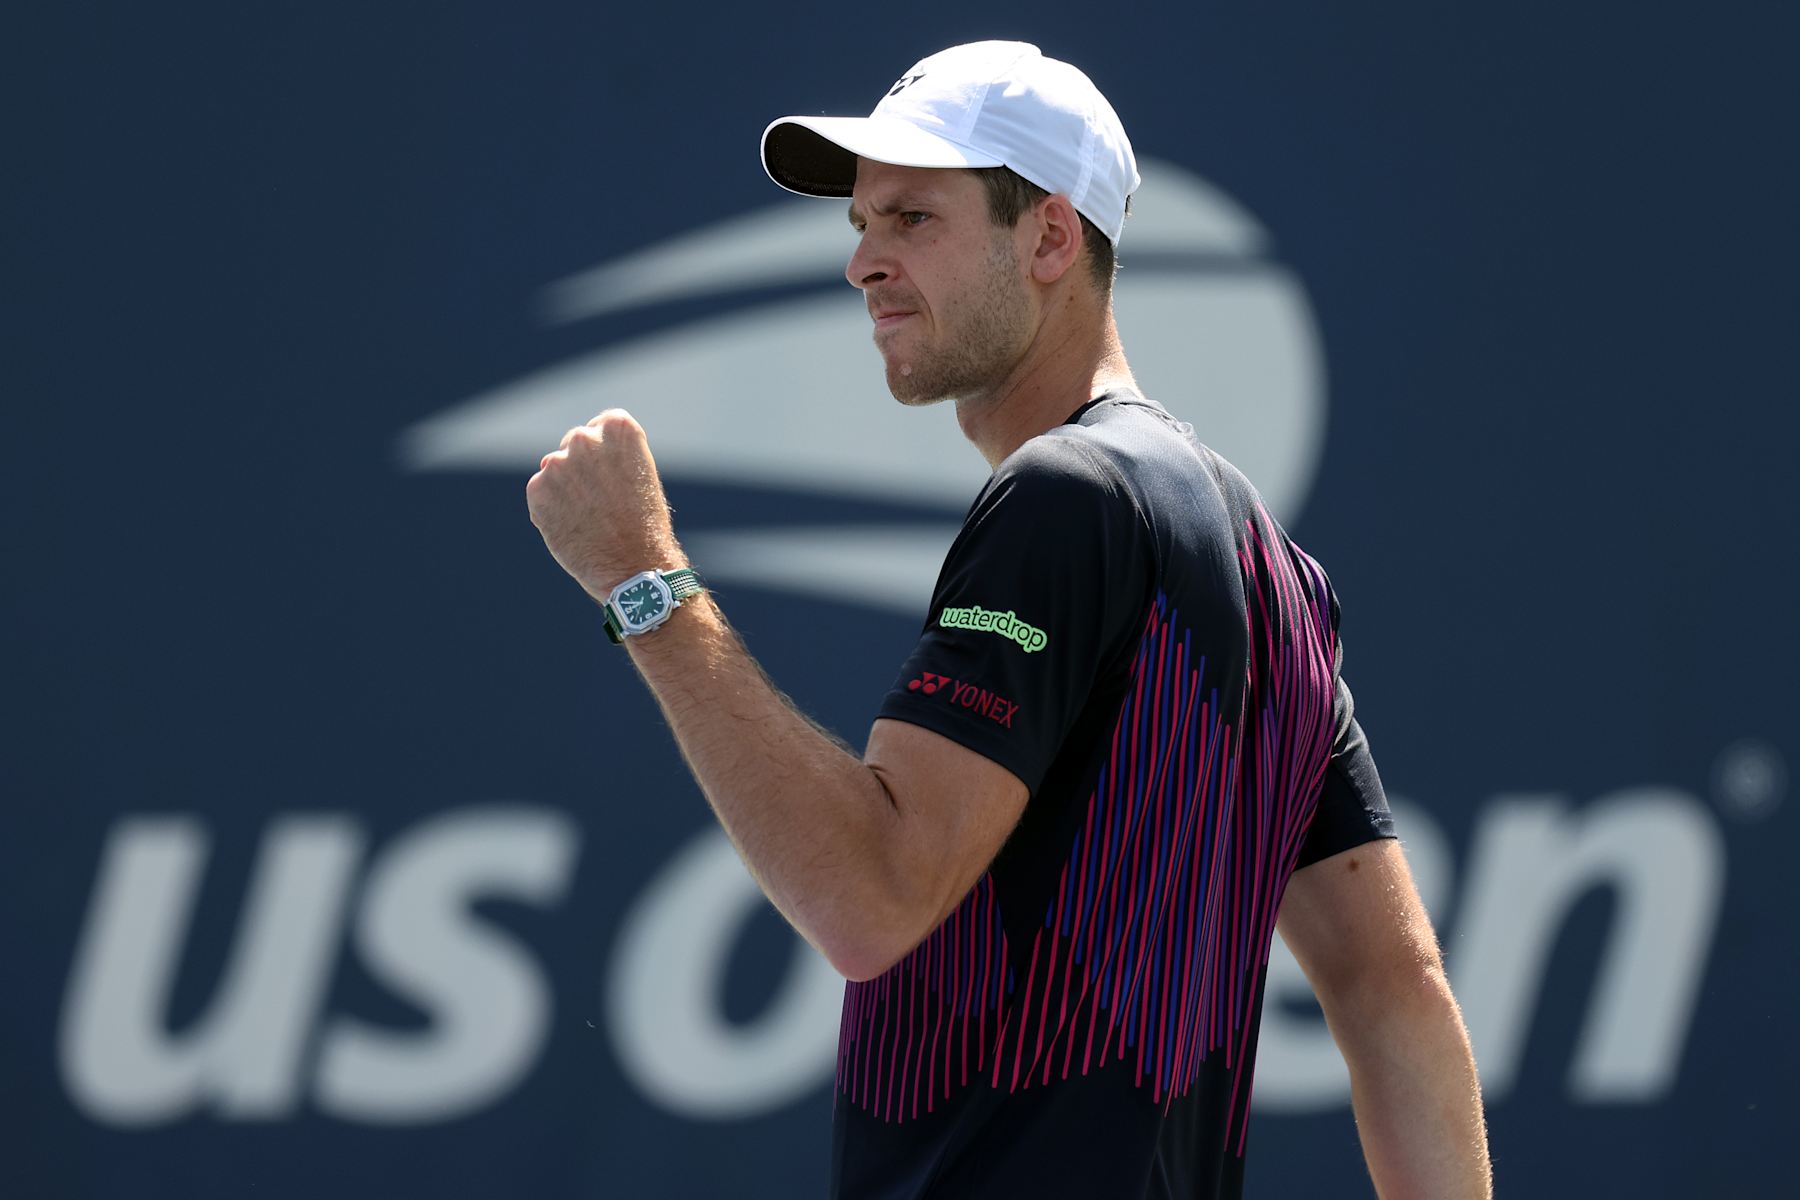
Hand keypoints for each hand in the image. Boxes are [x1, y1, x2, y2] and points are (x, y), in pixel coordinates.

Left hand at [526, 409, 683, 601]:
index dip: (608, 454)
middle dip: (583, 468)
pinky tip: (573, 526)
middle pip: (576, 443)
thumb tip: (574, 457)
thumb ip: (610, 456)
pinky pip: (540, 492)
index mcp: (618, 428)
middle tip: (601, 501)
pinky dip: (551, 508)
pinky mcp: (538, 489)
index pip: (602, 426)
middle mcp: (585, 438)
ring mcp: (558, 463)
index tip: (616, 477)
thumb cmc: (645, 524)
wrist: (633, 566)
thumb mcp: (640, 475)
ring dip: (566, 489)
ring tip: (589, 517)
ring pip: (556, 469)